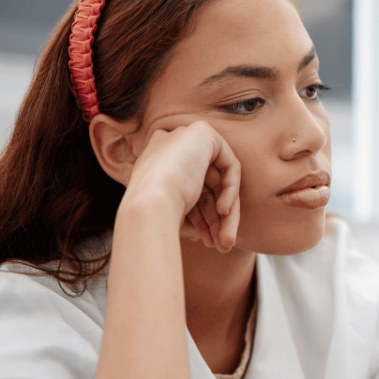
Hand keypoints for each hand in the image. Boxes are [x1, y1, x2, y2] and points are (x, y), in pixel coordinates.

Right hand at [123, 121, 241, 252]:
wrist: (148, 207)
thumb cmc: (155, 218)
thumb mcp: (176, 213)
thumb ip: (196, 209)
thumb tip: (221, 221)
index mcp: (156, 164)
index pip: (189, 190)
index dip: (202, 217)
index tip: (209, 241)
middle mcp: (169, 146)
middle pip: (206, 186)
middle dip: (216, 219)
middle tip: (223, 245)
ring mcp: (185, 137)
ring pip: (219, 181)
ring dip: (226, 215)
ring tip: (227, 243)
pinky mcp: (202, 132)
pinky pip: (229, 165)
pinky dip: (230, 191)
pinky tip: (223, 212)